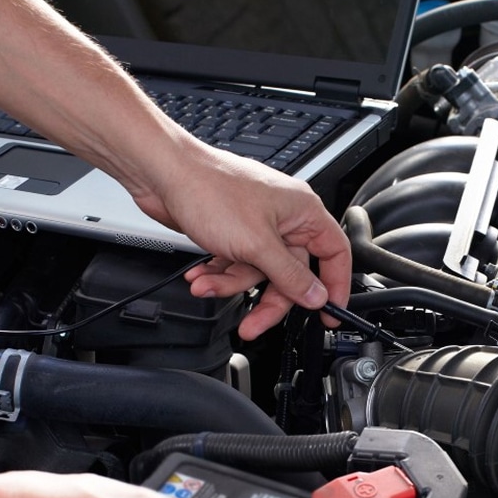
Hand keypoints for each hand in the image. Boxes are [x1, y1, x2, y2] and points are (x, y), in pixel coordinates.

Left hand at [134, 141, 350, 339]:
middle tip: (255, 323)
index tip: (329, 312)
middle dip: (269, 301)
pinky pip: (237, 265)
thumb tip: (316, 296)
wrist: (162, 174)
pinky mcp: (235, 233)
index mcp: (303, 213)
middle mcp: (285, 219)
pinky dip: (219, 274)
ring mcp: (259, 226)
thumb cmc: (210, 189)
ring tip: (208, 286)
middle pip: (292, 274)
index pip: (335, 254)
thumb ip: (290, 276)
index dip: (335, 286)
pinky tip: (202, 276)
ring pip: (259, 274)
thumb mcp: (258, 245)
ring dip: (232, 285)